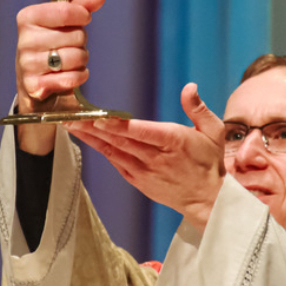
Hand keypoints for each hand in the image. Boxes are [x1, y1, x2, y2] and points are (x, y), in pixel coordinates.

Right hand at [14, 0, 103, 153]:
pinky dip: (79, 76)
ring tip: (72, 58)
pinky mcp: (35, 85)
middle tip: (72, 44)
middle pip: (76, 36)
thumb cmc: (50, 43)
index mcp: (28, 17)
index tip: (84, 18)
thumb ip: (80, 6)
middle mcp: (25, 40)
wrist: (33, 78)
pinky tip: (72, 73)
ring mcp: (28, 64)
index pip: (66, 11)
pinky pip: (71, 78)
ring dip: (82, 59)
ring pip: (76, 57)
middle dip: (81, 40)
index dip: (83, 15)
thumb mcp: (61, 21)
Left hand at [66, 84, 226, 231]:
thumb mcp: (213, 131)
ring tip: (72, 125)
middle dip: (94, 127)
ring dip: (91, 138)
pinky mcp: (138, 181)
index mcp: (173, 141)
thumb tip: (189, 87)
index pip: (140, 131)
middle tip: (72, 116)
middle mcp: (155, 157)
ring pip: (113, 151)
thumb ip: (198, 108)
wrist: (207, 199)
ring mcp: (145, 171)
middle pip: (119, 140)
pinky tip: (88, 139)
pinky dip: (101, 151)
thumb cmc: (209, 163)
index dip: (117, 124)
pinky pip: (116, 163)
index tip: (98, 116)